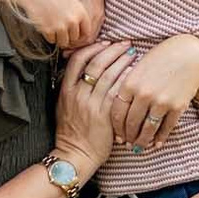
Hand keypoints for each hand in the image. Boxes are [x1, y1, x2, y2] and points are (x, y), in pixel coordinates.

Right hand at [14, 0, 93, 47]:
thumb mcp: (70, 1)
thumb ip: (76, 16)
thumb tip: (77, 33)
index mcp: (81, 12)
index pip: (86, 33)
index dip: (79, 35)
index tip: (73, 34)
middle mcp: (72, 20)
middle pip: (74, 39)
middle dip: (67, 37)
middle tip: (59, 29)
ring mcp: (60, 26)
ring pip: (63, 42)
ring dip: (58, 38)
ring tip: (52, 27)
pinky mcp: (48, 30)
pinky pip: (51, 40)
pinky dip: (48, 36)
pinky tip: (45, 25)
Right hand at [54, 46, 123, 175]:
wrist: (75, 155)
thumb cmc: (72, 132)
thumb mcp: (63, 106)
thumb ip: (72, 88)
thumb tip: (84, 70)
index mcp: (65, 90)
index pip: (77, 59)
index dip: (92, 48)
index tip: (105, 43)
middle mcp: (77, 94)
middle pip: (96, 63)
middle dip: (112, 50)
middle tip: (125, 45)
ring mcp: (90, 104)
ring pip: (108, 75)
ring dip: (122, 62)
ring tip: (132, 56)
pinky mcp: (104, 115)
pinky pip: (117, 92)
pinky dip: (126, 80)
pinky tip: (135, 74)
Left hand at [108, 33, 198, 148]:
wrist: (188, 54)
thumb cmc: (160, 59)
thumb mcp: (138, 68)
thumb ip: (126, 85)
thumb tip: (116, 106)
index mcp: (129, 83)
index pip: (117, 113)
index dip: (116, 127)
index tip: (117, 135)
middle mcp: (143, 94)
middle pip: (131, 124)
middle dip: (128, 137)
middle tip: (127, 144)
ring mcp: (161, 102)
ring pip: (147, 129)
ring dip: (143, 141)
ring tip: (140, 147)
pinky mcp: (177, 107)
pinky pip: (166, 128)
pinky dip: (160, 138)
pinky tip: (157, 144)